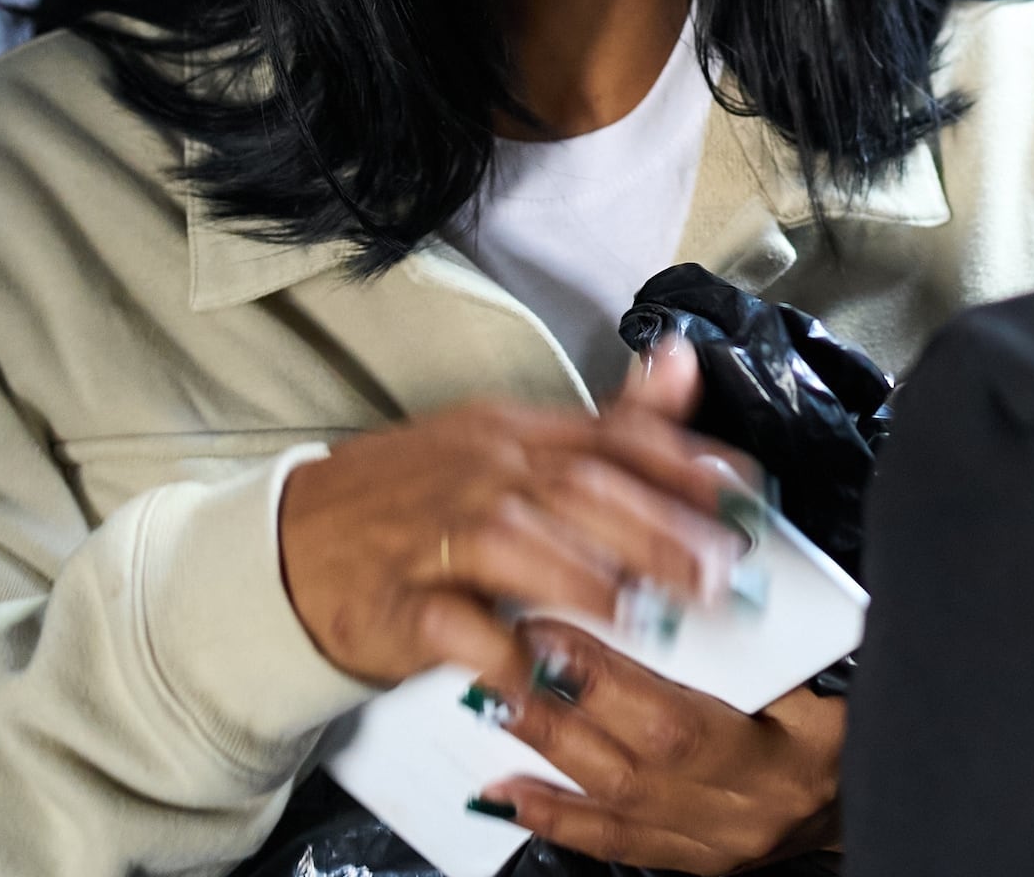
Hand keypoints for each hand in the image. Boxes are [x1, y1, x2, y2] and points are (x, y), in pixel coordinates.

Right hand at [276, 344, 756, 692]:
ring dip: (588, 580)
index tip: (744, 497)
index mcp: (513, 435)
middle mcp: (480, 474)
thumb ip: (604, 422)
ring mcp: (434, 537)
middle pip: (578, 489)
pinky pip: (452, 625)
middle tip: (719, 577)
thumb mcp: (506, 445)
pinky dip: (498, 648)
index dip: (682, 464)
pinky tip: (539, 670)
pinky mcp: (396, 604)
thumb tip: (684, 362)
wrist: (289, 548)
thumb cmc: (415, 503)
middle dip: (657, 532)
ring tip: (646, 617)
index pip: (610, 437)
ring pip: (518, 544)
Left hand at [476, 637, 843, 870]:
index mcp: (796, 747)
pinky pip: (622, 846)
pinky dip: (562, 818)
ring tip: (492, 714)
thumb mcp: (831, 658)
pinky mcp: (704, 860)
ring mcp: (725, 840)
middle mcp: (754, 802)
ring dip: (550, 756)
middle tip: (503, 662)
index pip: (684, 717)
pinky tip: (513, 796)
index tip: (553, 631)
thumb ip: (763, 617)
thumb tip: (698, 537)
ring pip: (622, 803)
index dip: (610, 680)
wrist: (872, 786)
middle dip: (563, 709)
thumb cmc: (855, 708)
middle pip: (641, 761)